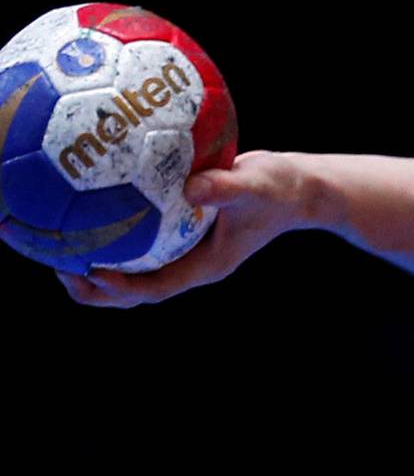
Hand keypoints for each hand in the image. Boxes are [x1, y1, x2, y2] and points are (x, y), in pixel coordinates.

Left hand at [54, 150, 314, 306]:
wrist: (295, 188)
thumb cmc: (280, 188)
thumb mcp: (258, 185)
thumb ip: (226, 187)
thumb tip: (189, 186)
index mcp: (207, 265)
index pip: (159, 286)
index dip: (125, 286)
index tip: (95, 271)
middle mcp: (190, 263)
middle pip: (137, 290)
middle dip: (97, 287)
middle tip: (60, 266)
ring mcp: (182, 249)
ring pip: (132, 269)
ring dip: (94, 265)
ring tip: (57, 247)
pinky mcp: (177, 230)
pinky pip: (138, 240)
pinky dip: (109, 233)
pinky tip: (81, 208)